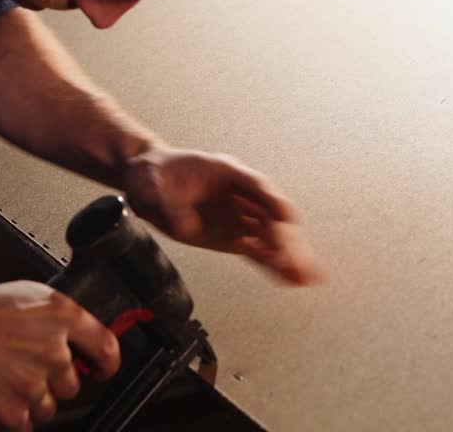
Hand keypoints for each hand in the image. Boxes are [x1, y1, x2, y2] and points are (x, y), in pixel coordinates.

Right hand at [0, 281, 120, 430]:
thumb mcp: (22, 297)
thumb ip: (56, 319)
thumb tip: (79, 339)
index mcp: (59, 316)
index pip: (106, 348)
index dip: (106, 364)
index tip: (101, 370)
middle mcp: (51, 351)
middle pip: (72, 384)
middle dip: (51, 381)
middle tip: (20, 367)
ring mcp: (32, 386)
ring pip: (48, 408)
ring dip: (29, 401)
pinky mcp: (11, 415)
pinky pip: (24, 426)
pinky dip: (9, 418)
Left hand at [123, 146, 324, 285]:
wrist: (145, 182)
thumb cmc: (151, 173)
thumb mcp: (148, 183)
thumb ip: (166, 203)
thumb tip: (187, 226)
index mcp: (225, 172)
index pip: (256, 185)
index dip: (272, 201)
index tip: (286, 217)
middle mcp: (238, 195)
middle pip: (269, 215)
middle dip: (285, 238)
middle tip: (299, 260)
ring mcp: (237, 216)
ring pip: (269, 237)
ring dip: (288, 256)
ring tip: (307, 277)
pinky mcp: (232, 236)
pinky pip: (257, 251)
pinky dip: (274, 265)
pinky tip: (291, 279)